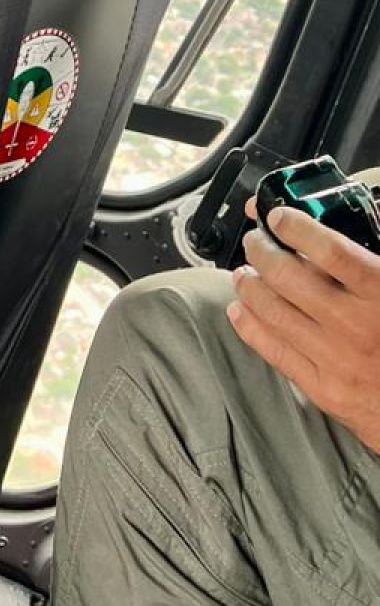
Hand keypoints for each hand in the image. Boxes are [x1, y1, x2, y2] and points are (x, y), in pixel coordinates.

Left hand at [229, 204, 379, 454]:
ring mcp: (335, 359)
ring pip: (274, 313)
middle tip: (255, 242)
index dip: (298, 229)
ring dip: (250, 286)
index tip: (279, 217)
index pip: (332, 252)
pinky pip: (274, 351)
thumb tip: (333, 237)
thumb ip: (370, 264)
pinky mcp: (322, 388)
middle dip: (262, 252)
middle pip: (290, 278)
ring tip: (244, 273)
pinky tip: (239, 311)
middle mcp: (355, 326)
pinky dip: (249, 327)